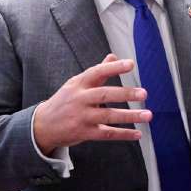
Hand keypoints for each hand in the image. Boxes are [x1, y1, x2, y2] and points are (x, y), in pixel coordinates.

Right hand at [32, 54, 151, 155]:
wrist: (43, 125)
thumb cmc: (65, 101)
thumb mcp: (76, 84)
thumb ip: (97, 72)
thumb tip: (114, 56)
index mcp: (79, 84)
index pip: (97, 72)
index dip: (114, 68)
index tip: (130, 64)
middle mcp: (80, 99)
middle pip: (104, 95)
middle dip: (125, 94)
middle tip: (144, 93)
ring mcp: (82, 117)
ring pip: (108, 116)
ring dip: (130, 116)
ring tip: (147, 115)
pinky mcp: (84, 133)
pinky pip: (107, 134)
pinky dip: (124, 134)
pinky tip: (137, 134)